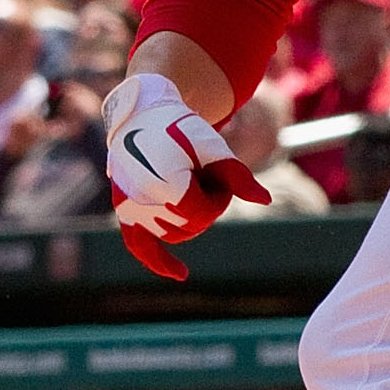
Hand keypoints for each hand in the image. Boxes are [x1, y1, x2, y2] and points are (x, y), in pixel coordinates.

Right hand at [102, 69, 266, 279]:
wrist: (143, 115)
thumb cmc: (181, 128)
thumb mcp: (214, 148)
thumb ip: (238, 177)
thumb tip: (265, 200)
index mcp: (165, 186)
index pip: (203, 215)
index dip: (218, 199)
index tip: (216, 176)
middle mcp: (143, 202)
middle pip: (190, 227)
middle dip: (206, 206)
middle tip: (203, 176)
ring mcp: (130, 209)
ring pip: (174, 235)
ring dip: (189, 217)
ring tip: (188, 185)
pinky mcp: (124, 211)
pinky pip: (138, 246)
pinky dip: (158, 261)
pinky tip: (181, 274)